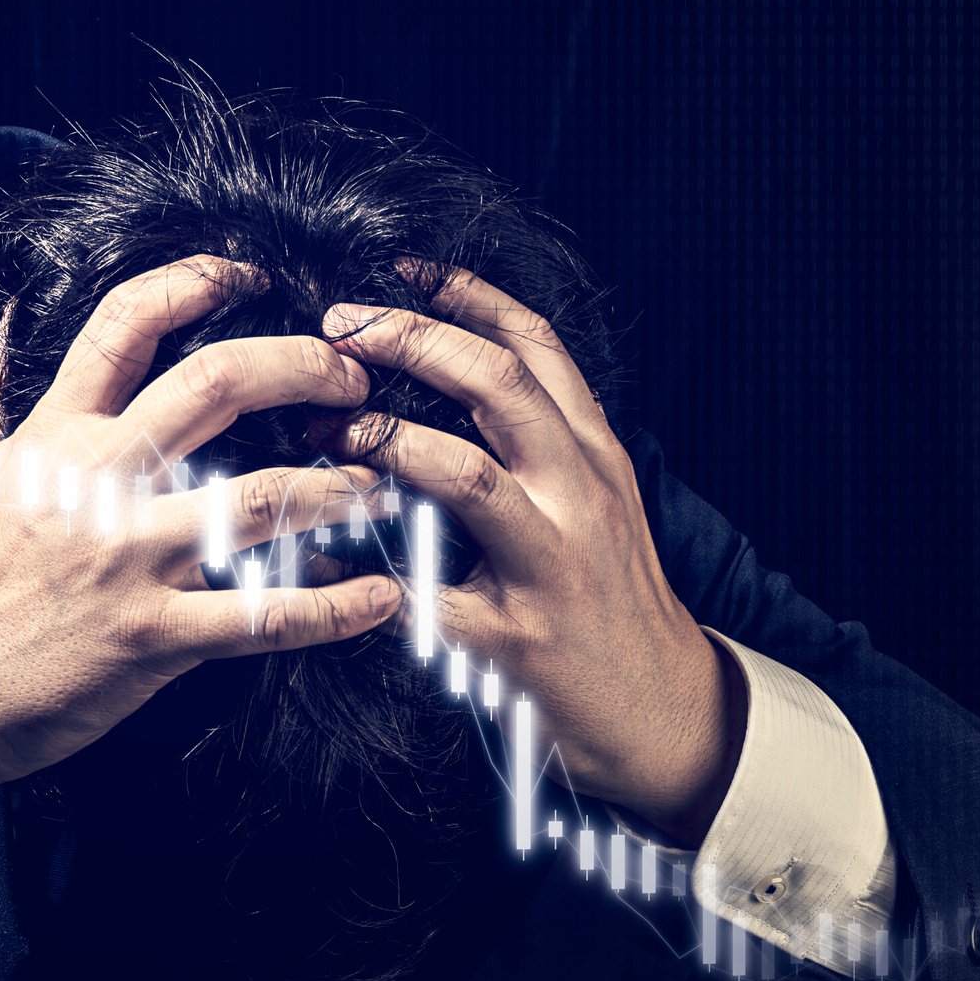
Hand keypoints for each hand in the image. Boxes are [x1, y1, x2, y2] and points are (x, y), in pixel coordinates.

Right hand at [0, 254, 402, 801]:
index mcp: (55, 435)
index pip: (126, 325)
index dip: (197, 282)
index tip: (251, 275)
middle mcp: (99, 483)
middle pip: (215, 384)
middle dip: (300, 364)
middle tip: (351, 375)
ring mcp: (130, 559)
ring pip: (257, 499)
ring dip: (337, 485)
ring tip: (384, 481)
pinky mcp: (153, 637)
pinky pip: (262, 618)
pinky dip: (332, 608)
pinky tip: (383, 596)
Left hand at [324, 264, 746, 844]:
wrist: (662, 710)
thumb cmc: (608, 597)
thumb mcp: (594, 499)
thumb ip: (537, 440)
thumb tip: (449, 373)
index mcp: (592, 454)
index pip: (536, 349)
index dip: (468, 298)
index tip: (403, 271)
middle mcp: (580, 494)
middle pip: (498, 387)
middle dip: (412, 343)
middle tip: (339, 328)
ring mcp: (552, 563)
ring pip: (468, 474)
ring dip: (387, 441)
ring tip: (330, 427)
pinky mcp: (518, 636)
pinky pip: (427, 594)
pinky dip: (366, 570)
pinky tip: (317, 556)